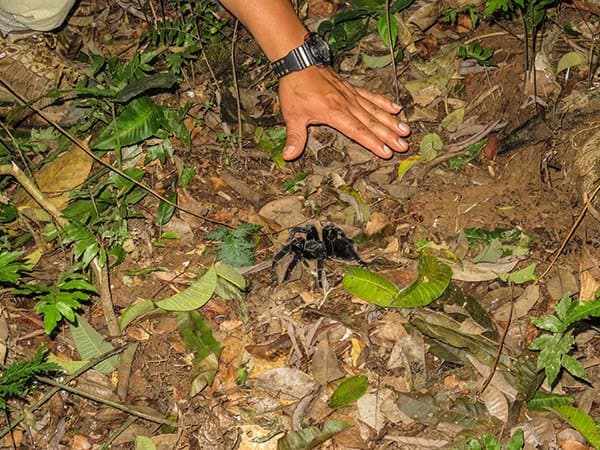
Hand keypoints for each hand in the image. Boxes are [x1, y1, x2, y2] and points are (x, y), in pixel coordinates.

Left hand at [278, 66, 410, 160]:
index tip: (386, 152)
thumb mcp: (292, 115)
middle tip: (403, 146)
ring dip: (391, 121)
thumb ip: (295, 137)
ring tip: (406, 130)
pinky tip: (396, 108)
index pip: (357, 130)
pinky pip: (371, 96)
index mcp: (334, 112)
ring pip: (375, 110)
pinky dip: (384, 102)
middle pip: (372, 122)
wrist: (298, 61)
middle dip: (389, 135)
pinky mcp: (351, 88)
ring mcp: (351, 95)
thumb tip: (288, 156)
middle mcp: (347, 104)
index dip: (372, 142)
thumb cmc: (295, 89)